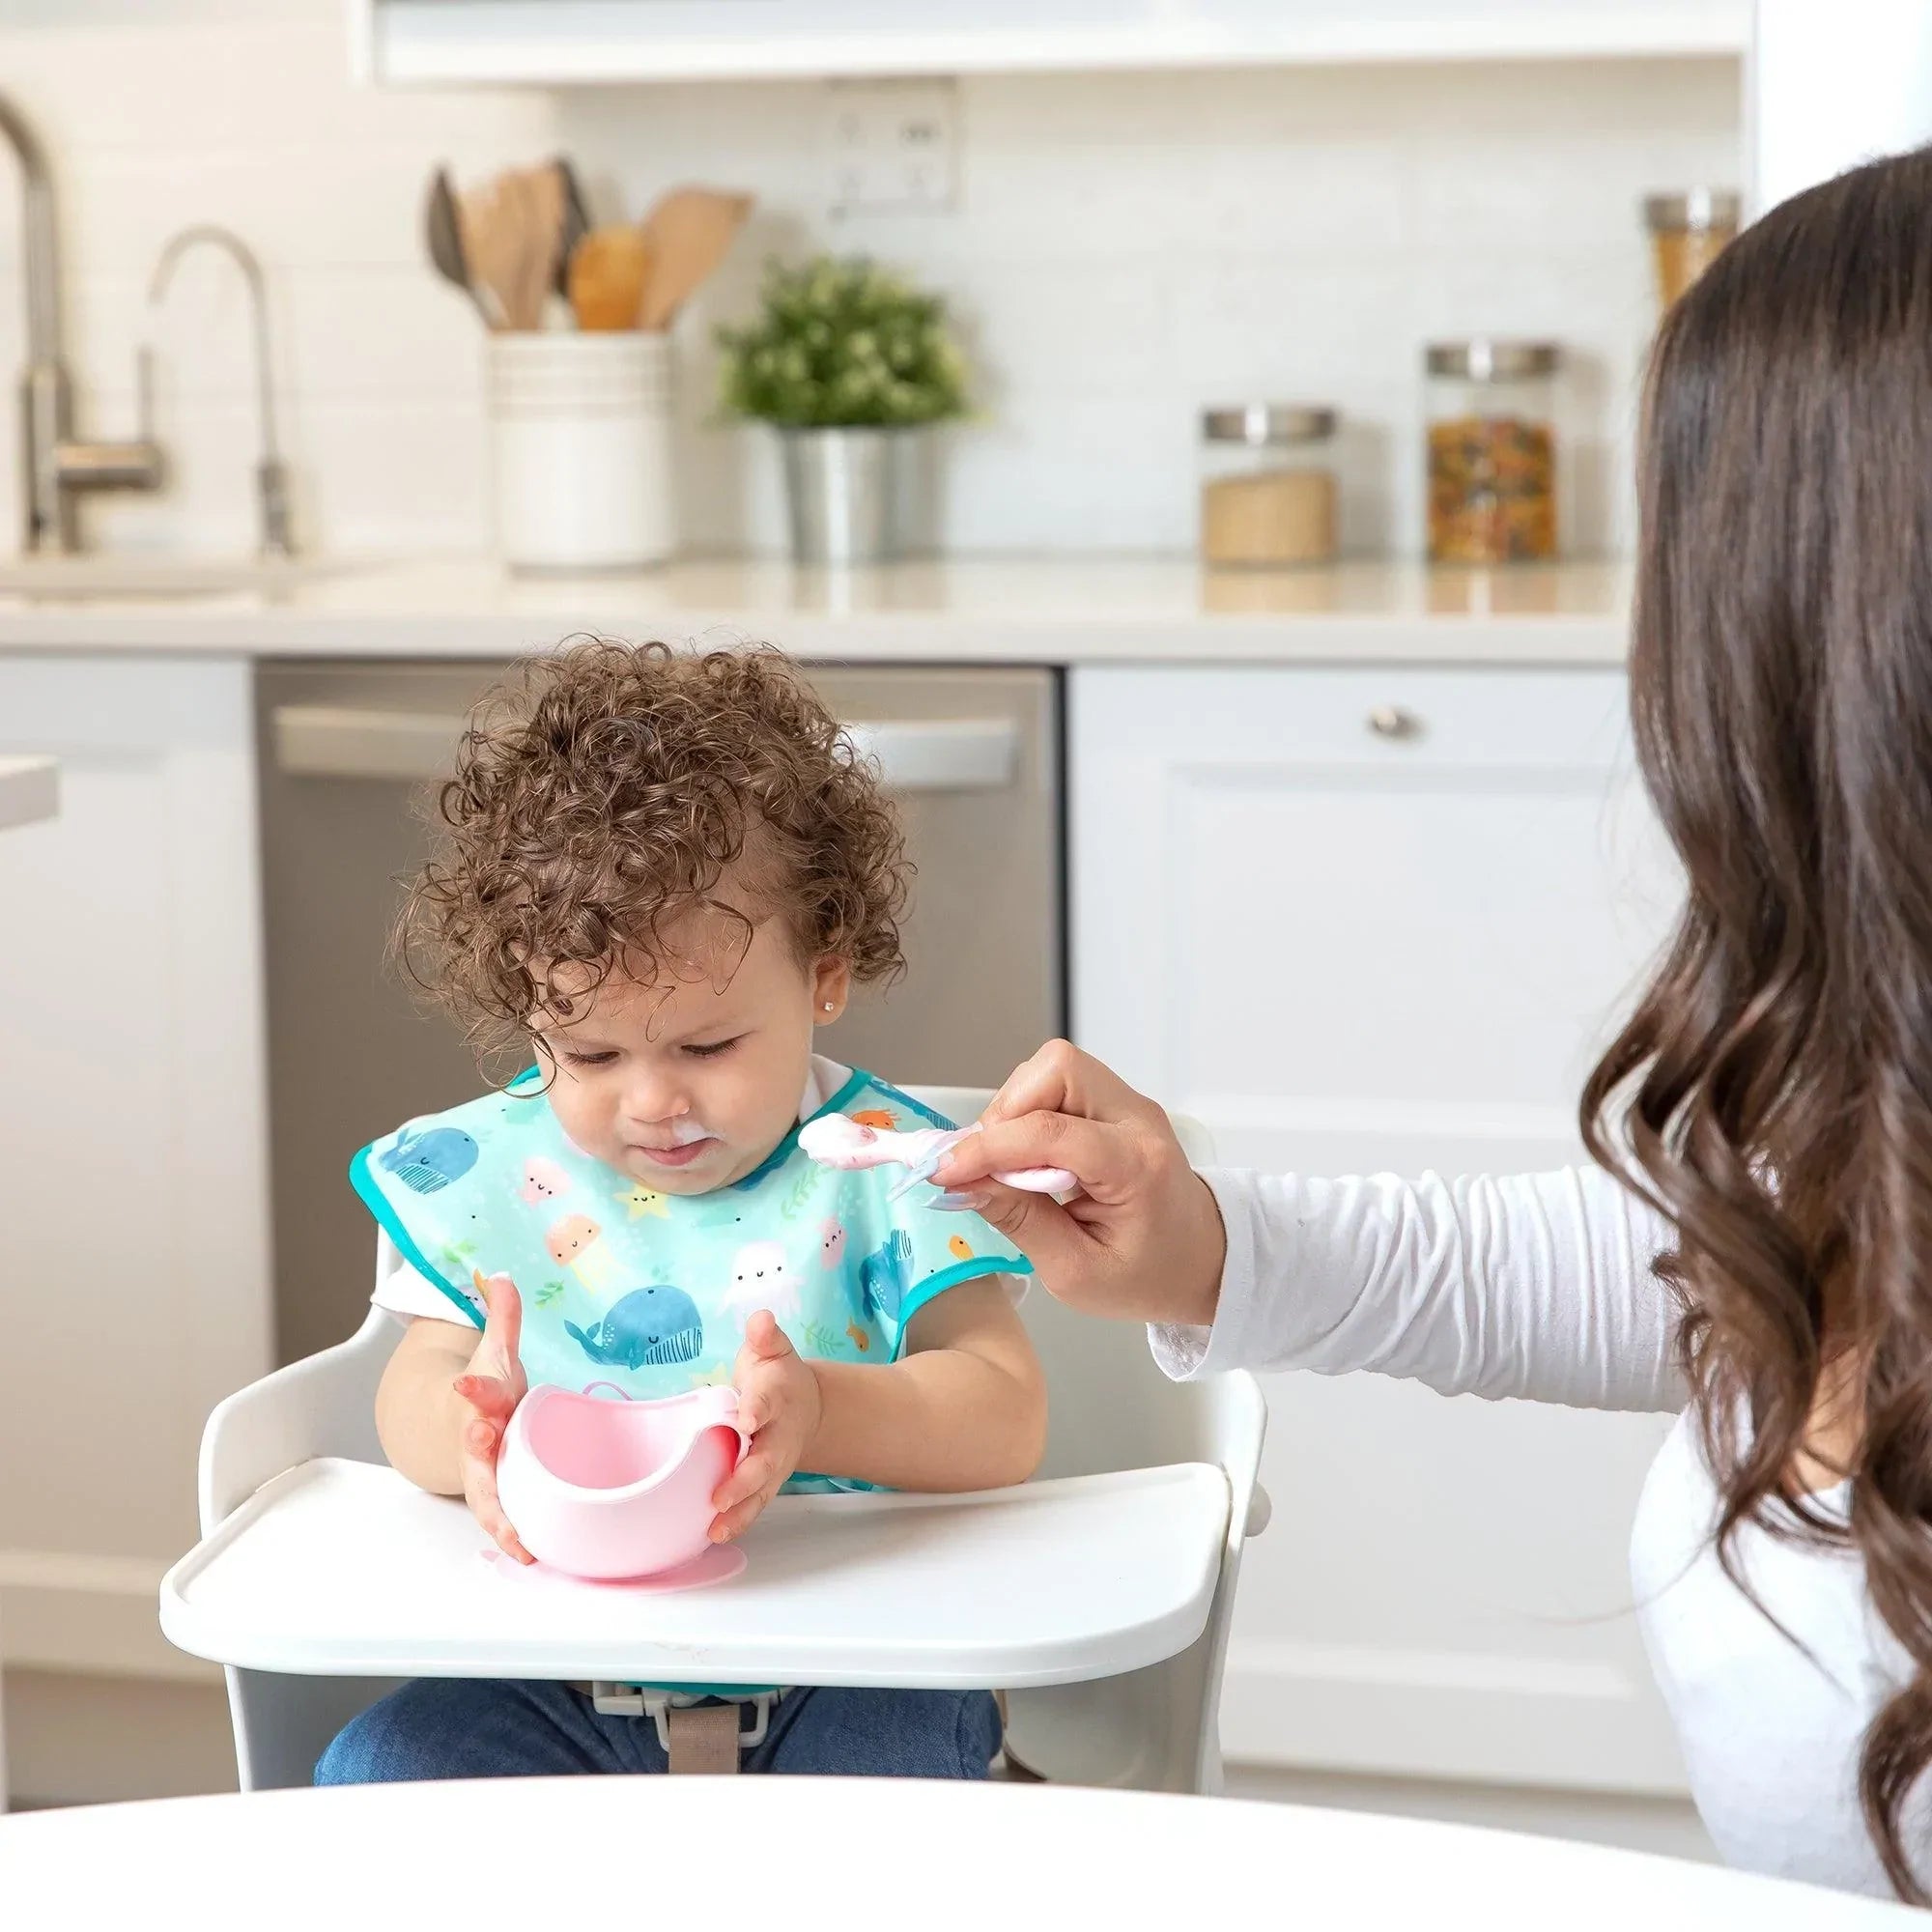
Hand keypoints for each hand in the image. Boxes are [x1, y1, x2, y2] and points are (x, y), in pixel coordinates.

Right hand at [450, 1272, 532, 1563]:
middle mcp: (479, 1437)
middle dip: (479, 1448)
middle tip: (481, 1440)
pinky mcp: (498, 1496)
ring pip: (488, 1496)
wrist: (462, 1424)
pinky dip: (512, 1536)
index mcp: (482, 1398)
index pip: (478, 1387)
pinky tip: (533, 1555)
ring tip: (519, 1541)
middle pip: (476, 1448)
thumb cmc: (490, 1388)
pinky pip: (503, 1518)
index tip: (465, 1379)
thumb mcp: (497, 1350)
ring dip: (500, 1516)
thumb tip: (500, 1275)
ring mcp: (486, 1470)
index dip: (474, 1384)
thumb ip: (502, 1315)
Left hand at [711, 1311, 821, 1542]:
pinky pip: (754, 1505)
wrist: (805, 1407)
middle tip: (719, 1494)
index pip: (766, 1403)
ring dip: (740, 1511)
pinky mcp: (767, 1483)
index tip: (744, 1420)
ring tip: (715, 1528)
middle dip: (744, 1479)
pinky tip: (713, 1535)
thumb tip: (761, 1319)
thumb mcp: (772, 1349)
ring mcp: (775, 1463)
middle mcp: (778, 1435)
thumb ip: (765, 1336)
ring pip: (761, 1491)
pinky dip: (738, 1522)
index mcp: (777, 1396)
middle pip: (765, 1460)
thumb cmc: (776, 1376)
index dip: (756, 1410)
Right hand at [931, 1039, 1226, 1327]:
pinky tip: (1029, 1158)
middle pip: (1057, 1070)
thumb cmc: (1147, 1275)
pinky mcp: (1116, 1102)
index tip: (944, 1172)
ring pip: (1053, 1068)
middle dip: (1006, 1112)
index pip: (1051, 1133)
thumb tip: (962, 1183)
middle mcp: (1138, 1120)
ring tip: (1010, 1166)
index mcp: (1137, 1167)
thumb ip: (1019, 1221)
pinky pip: (1059, 1083)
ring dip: (1015, 1111)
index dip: (987, 1149)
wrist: (1204, 1260)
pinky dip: (1029, 1112)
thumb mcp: (1076, 1273)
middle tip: (988, 1166)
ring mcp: (1130, 1104)